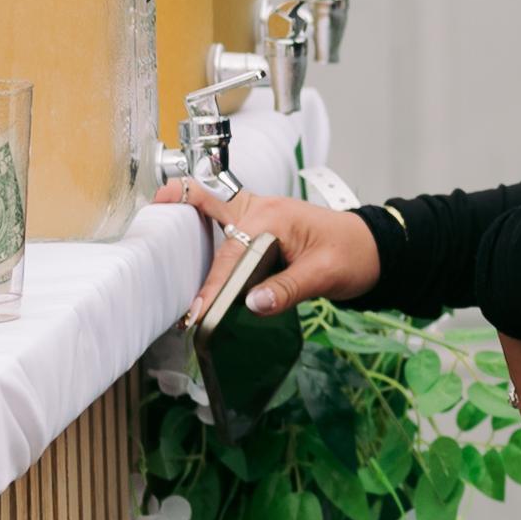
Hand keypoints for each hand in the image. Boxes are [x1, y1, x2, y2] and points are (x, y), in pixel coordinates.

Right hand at [151, 178, 384, 316]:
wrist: (373, 248)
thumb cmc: (353, 255)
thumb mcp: (324, 275)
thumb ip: (288, 290)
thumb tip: (253, 304)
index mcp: (271, 217)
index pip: (231, 255)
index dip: (212, 287)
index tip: (197, 314)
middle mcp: (259, 209)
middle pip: (206, 204)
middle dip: (177, 212)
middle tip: (147, 228)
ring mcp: (258, 214)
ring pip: (211, 208)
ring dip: (186, 216)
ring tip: (157, 236)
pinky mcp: (259, 226)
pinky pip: (223, 222)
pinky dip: (201, 227)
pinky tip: (188, 248)